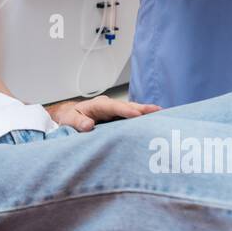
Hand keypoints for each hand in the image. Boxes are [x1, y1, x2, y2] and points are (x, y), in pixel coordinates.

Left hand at [46, 95, 160, 130]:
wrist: (69, 116)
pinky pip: (132, 117)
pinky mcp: (118, 118)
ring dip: (146, 112)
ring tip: (162, 115)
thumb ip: (78, 122)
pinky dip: (143, 119)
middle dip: (142, 108)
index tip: (136, 114)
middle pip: (127, 106)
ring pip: (133, 110)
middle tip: (158, 111)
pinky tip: (154, 121)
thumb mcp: (69, 119)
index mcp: (98, 105)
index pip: (113, 107)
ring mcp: (115, 111)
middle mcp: (109, 105)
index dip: (125, 110)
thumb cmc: (70, 117)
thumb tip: (89, 125)